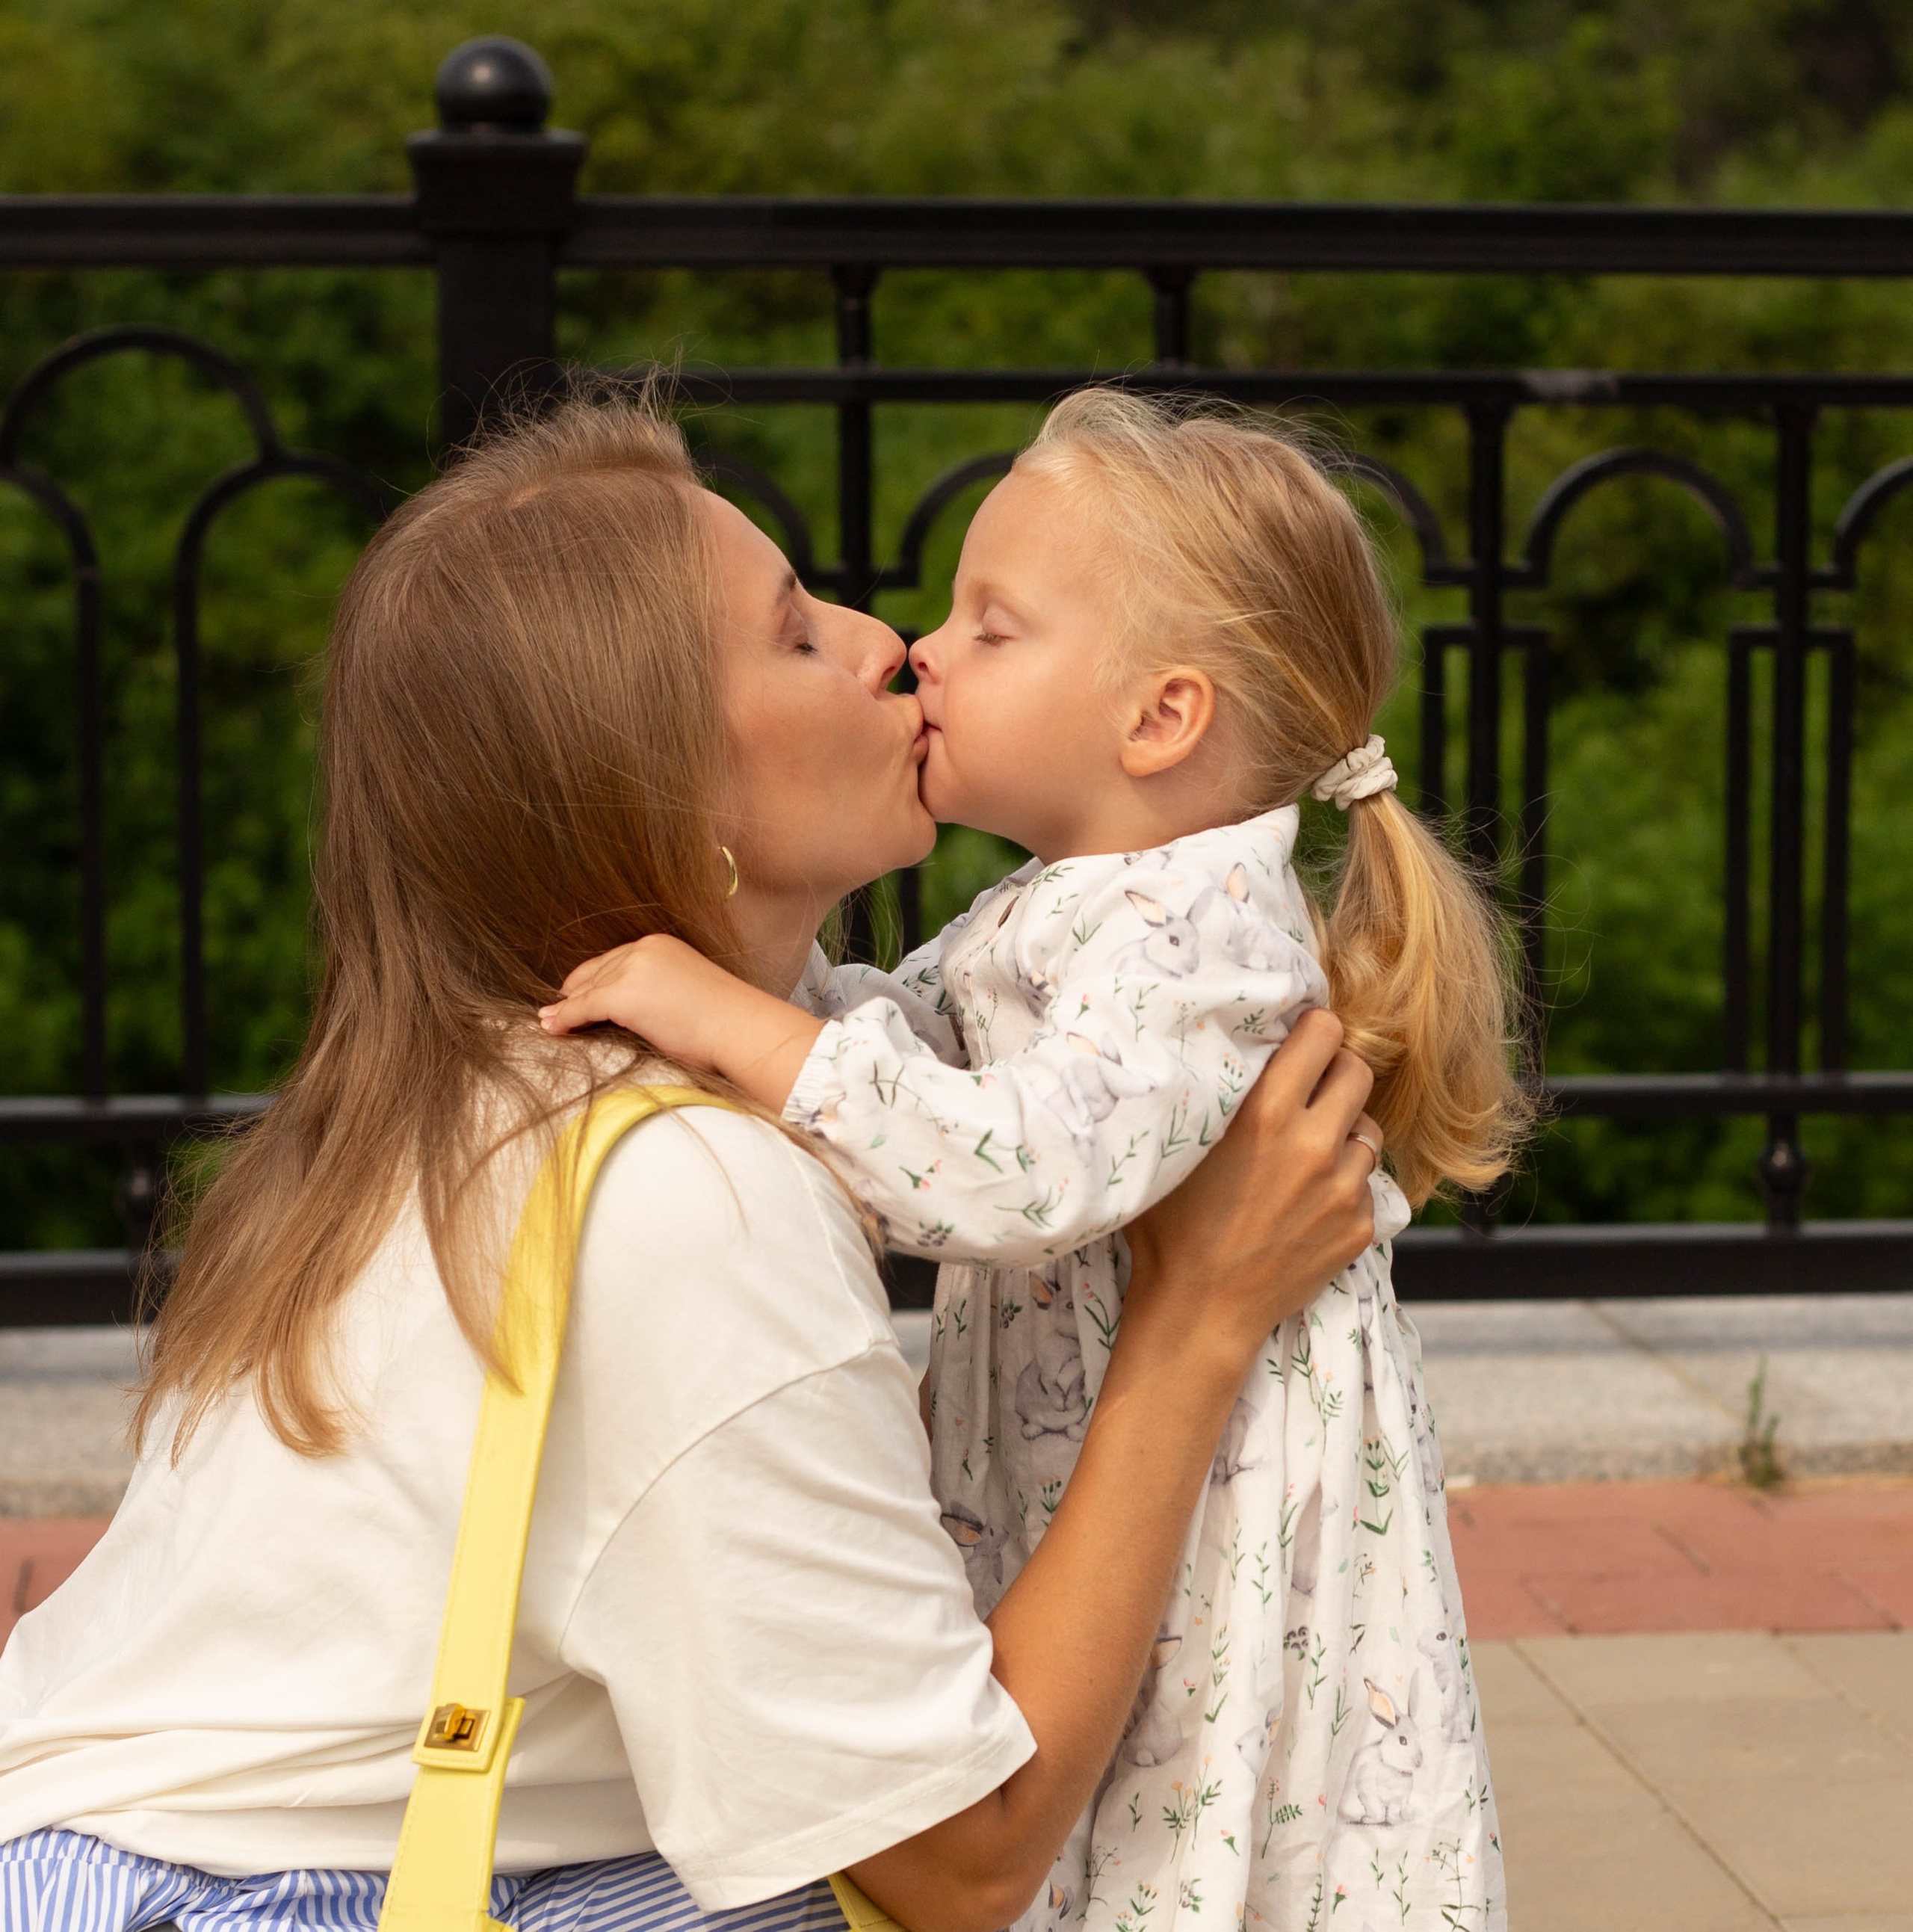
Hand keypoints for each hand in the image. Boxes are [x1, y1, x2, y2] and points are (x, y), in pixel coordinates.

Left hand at [540, 933, 827, 1109]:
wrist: (741, 1028)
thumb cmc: (726, 1022)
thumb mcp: (689, 993)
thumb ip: (659, 992)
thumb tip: (640, 1011)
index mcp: (661, 945)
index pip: (615, 960)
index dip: (592, 980)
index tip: (576, 995)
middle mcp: (644, 949)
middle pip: (596, 972)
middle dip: (575, 992)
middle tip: (556, 1010)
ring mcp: (632, 969)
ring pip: (587, 989)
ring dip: (566, 1008)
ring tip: (548, 1021)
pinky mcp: (623, 995)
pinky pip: (582, 1007)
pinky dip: (564, 1019)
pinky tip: (552, 1027)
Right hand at [1122, 1009, 1381, 1356]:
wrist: (1199, 1311)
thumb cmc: (1170, 1227)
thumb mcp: (1177, 1145)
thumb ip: (1208, 1094)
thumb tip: (1221, 1046)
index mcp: (1266, 1112)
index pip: (1325, 1032)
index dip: (1314, 1030)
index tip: (1300, 1040)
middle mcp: (1313, 1144)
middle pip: (1359, 1072)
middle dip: (1336, 1072)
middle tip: (1310, 1089)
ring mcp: (1343, 1189)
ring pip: (1369, 1130)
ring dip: (1345, 1131)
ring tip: (1309, 1150)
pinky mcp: (1359, 1227)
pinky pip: (1367, 1184)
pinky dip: (1345, 1183)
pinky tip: (1308, 1200)